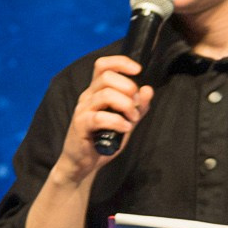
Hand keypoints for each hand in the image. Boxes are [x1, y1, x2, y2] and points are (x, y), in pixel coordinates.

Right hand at [55, 55, 152, 181]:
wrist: (83, 164)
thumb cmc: (102, 141)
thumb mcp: (126, 121)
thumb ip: (138, 107)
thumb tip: (148, 89)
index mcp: (96, 92)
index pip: (103, 65)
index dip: (121, 62)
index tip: (138, 70)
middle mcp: (87, 97)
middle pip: (107, 76)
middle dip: (129, 87)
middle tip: (136, 105)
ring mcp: (82, 111)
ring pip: (106, 95)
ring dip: (126, 106)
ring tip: (132, 119)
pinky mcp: (80, 126)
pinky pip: (100, 117)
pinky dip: (118, 121)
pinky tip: (125, 128)